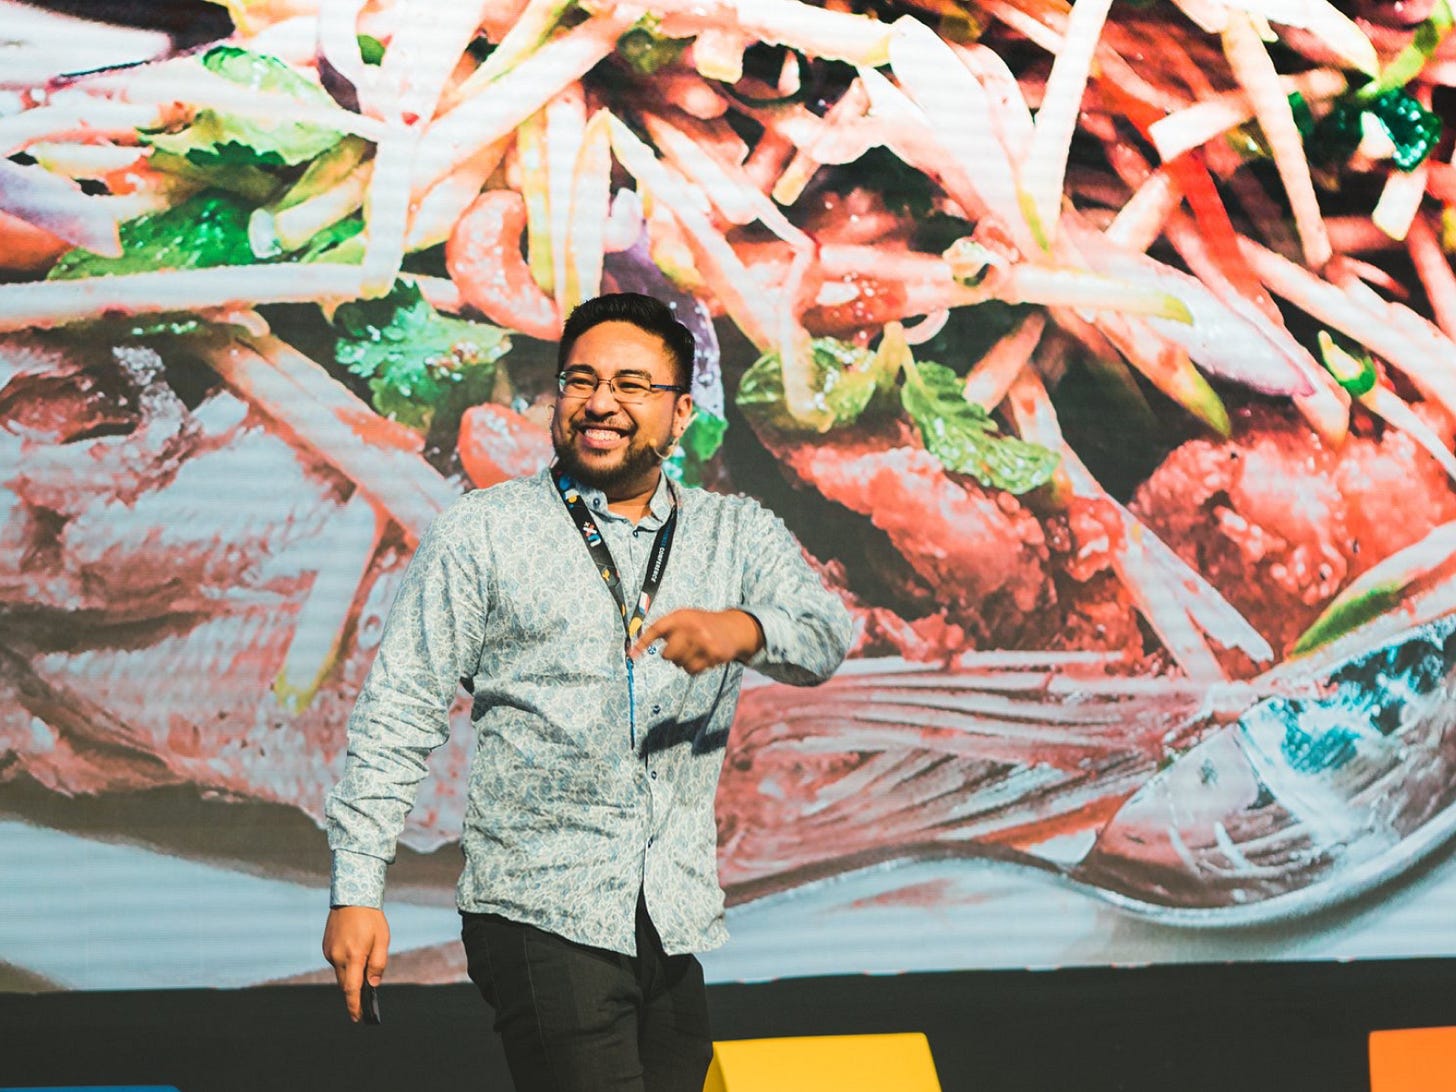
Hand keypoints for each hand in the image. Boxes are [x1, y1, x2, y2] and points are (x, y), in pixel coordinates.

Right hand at [322, 906, 389, 1022]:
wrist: (352, 896)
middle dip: (354, 992)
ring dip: (350, 975)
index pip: (352, 989)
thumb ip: (378, 964)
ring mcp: (329, 952)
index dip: (354, 1006)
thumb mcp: (382, 940)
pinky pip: (335, 962)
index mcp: (354, 956)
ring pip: (340, 973)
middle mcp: (338, 956)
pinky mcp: (325, 947)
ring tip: (363, 963)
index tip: (358, 1018)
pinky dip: (345, 964)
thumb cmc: (371, 918)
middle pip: (345, 984)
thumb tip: (372, 985)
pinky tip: (354, 952)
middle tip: (364, 999)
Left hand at [629, 609, 763, 673]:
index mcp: (681, 616)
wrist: (733, 627)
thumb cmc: (703, 623)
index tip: (631, 655)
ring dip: (683, 661)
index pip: (656, 629)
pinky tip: (701, 657)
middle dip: (671, 655)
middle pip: (667, 654)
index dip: (642, 642)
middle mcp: (692, 628)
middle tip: (680, 648)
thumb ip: (666, 628)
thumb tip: (637, 647)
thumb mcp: (685, 617)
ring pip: (679, 664)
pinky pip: (692, 670)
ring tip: (693, 651)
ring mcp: (703, 642)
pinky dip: (693, 667)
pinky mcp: (713, 655)